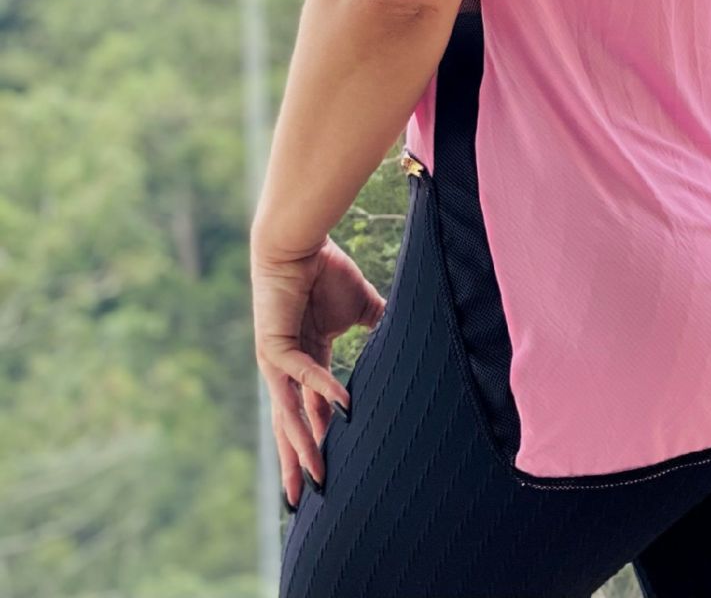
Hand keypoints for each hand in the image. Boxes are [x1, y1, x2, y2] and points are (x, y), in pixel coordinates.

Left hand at [250, 232, 386, 507]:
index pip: (312, 410)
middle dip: (299, 461)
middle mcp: (287, 366)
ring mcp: (277, 359)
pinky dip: (323, 390)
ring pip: (290, 413)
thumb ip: (378, 323)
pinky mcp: (275, 345)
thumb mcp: (361, 304)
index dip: (320, 438)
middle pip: (292, 424)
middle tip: (306, 498)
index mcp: (306, 358)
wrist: (299, 241)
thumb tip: (406, 333)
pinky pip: (303, 374)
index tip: (327, 470)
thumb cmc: (326, 268)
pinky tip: (343, 409)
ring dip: (303, 445)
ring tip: (316, 474)